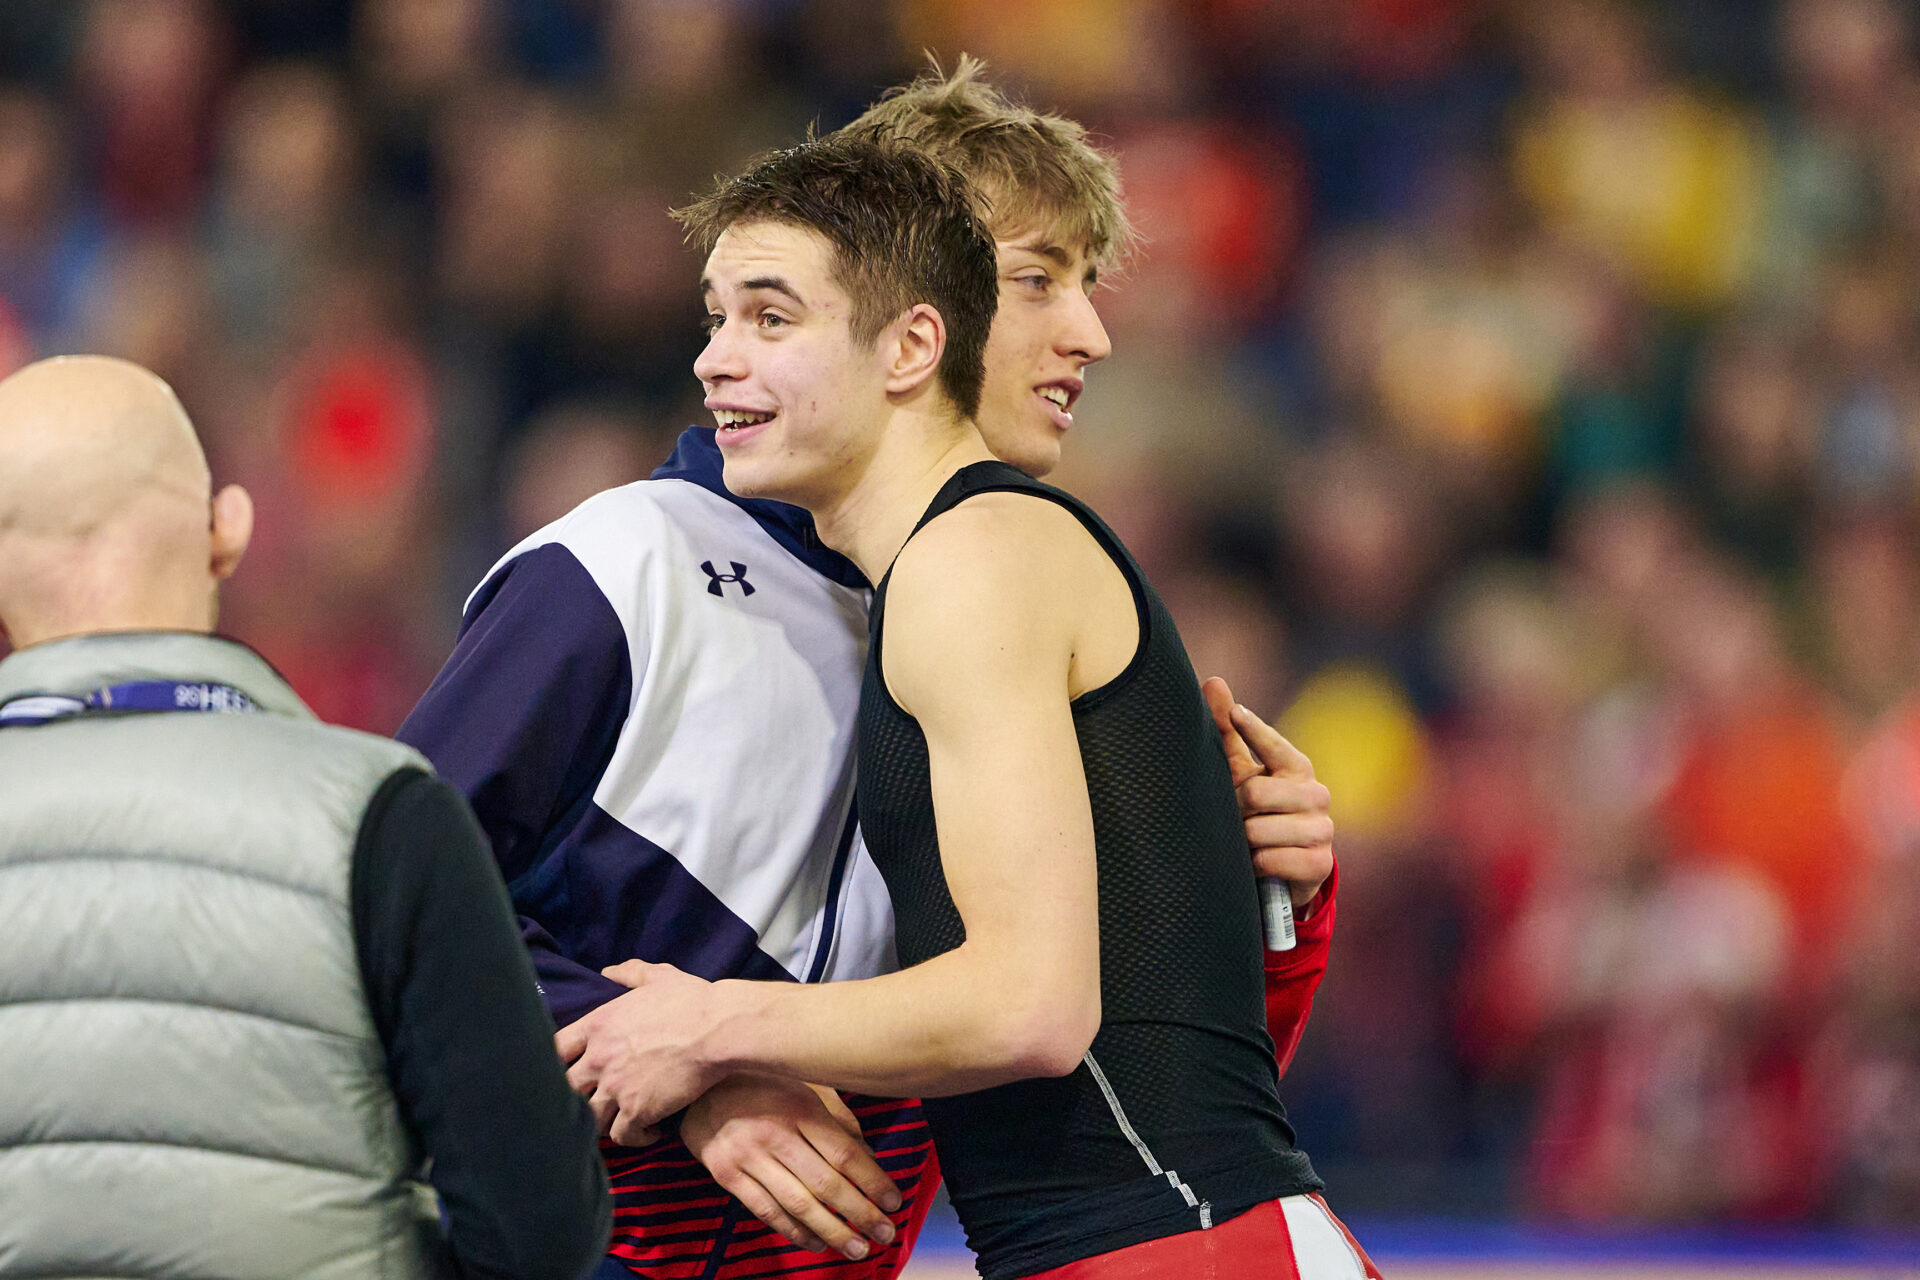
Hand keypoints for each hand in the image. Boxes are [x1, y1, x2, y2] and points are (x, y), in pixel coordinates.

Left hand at [555, 960, 723, 1145]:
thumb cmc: (692, 1000)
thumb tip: (608, 972)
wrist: (718, 1029)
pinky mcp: (637, 1110)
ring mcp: (616, 1086)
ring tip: (623, 1121)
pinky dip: (635, 1138)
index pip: (555, 1049)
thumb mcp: (659, 977)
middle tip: (597, 1100)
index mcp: (598, 1025)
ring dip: (604, 1122)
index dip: (557, 1062)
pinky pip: (621, 1136)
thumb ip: (630, 973)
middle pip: (564, 1088)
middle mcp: (599, 1058)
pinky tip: (652, 1132)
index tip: (571, 1069)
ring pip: (589, 1119)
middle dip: (576, 1097)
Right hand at [683, 1074, 903, 1259]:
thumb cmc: (765, 1080)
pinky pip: (765, 1210)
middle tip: (885, 1233)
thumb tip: (870, 1155)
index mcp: (800, 1107)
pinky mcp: (725, 1173)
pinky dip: (793, 1231)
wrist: (700, 1078)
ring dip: (831, 1231)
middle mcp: (775, 1133)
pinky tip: (816, 1242)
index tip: (894, 1202)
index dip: (873, 1181)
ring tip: (857, 1248)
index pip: (845, 1153)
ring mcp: (748, 1155)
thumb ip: (838, 1117)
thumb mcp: (806, 1084)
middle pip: (826, 1184)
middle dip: (861, 1213)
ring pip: (797, 1204)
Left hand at [1202, 677, 1333, 908]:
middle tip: (1235, 817)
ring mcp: (1322, 830)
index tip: (1237, 714)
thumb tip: (1213, 681)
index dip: (1253, 729)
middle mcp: (1316, 794)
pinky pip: (1269, 860)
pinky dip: (1255, 864)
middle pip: (1256, 793)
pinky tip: (1259, 864)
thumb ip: (1229, 732)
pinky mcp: (1319, 864)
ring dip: (1243, 841)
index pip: (1274, 743)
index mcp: (1297, 768)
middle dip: (1235, 809)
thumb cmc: (1260, 811)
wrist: (1286, 870)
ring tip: (1247, 843)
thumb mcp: (1244, 773)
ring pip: (1258, 831)